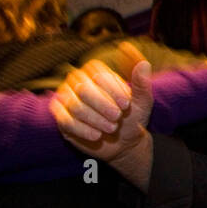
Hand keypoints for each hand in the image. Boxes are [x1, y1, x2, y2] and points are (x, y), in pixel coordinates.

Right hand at [50, 41, 154, 189]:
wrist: (123, 143)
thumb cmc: (131, 118)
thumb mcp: (142, 103)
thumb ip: (142, 84)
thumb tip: (144, 64)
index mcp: (97, 73)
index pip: (98, 74)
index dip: (112, 90)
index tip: (126, 105)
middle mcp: (78, 82)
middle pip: (83, 89)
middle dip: (102, 105)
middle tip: (117, 117)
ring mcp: (66, 100)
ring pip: (74, 106)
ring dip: (95, 119)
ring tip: (112, 128)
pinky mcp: (61, 118)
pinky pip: (65, 121)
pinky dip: (83, 130)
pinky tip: (97, 136)